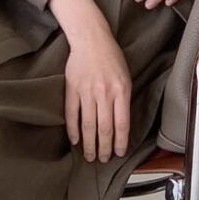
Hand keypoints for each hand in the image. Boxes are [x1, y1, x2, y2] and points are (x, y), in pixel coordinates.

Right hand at [64, 24, 131, 161]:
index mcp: (121, 91)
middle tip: (102, 160)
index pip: (121, 123)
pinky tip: (76, 140)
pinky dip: (73, 129)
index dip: (120, 141)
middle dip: (104, 147)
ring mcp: (87, 91)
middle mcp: (104, 93)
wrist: (91, 40)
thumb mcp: (125, 78)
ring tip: (90, 155)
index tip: (118, 153)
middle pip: (104, 128)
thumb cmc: (111, 58)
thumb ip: (123, 100)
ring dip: (89, 143)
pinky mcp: (72, 89)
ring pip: (88, 124)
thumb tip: (120, 125)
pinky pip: (72, 114)